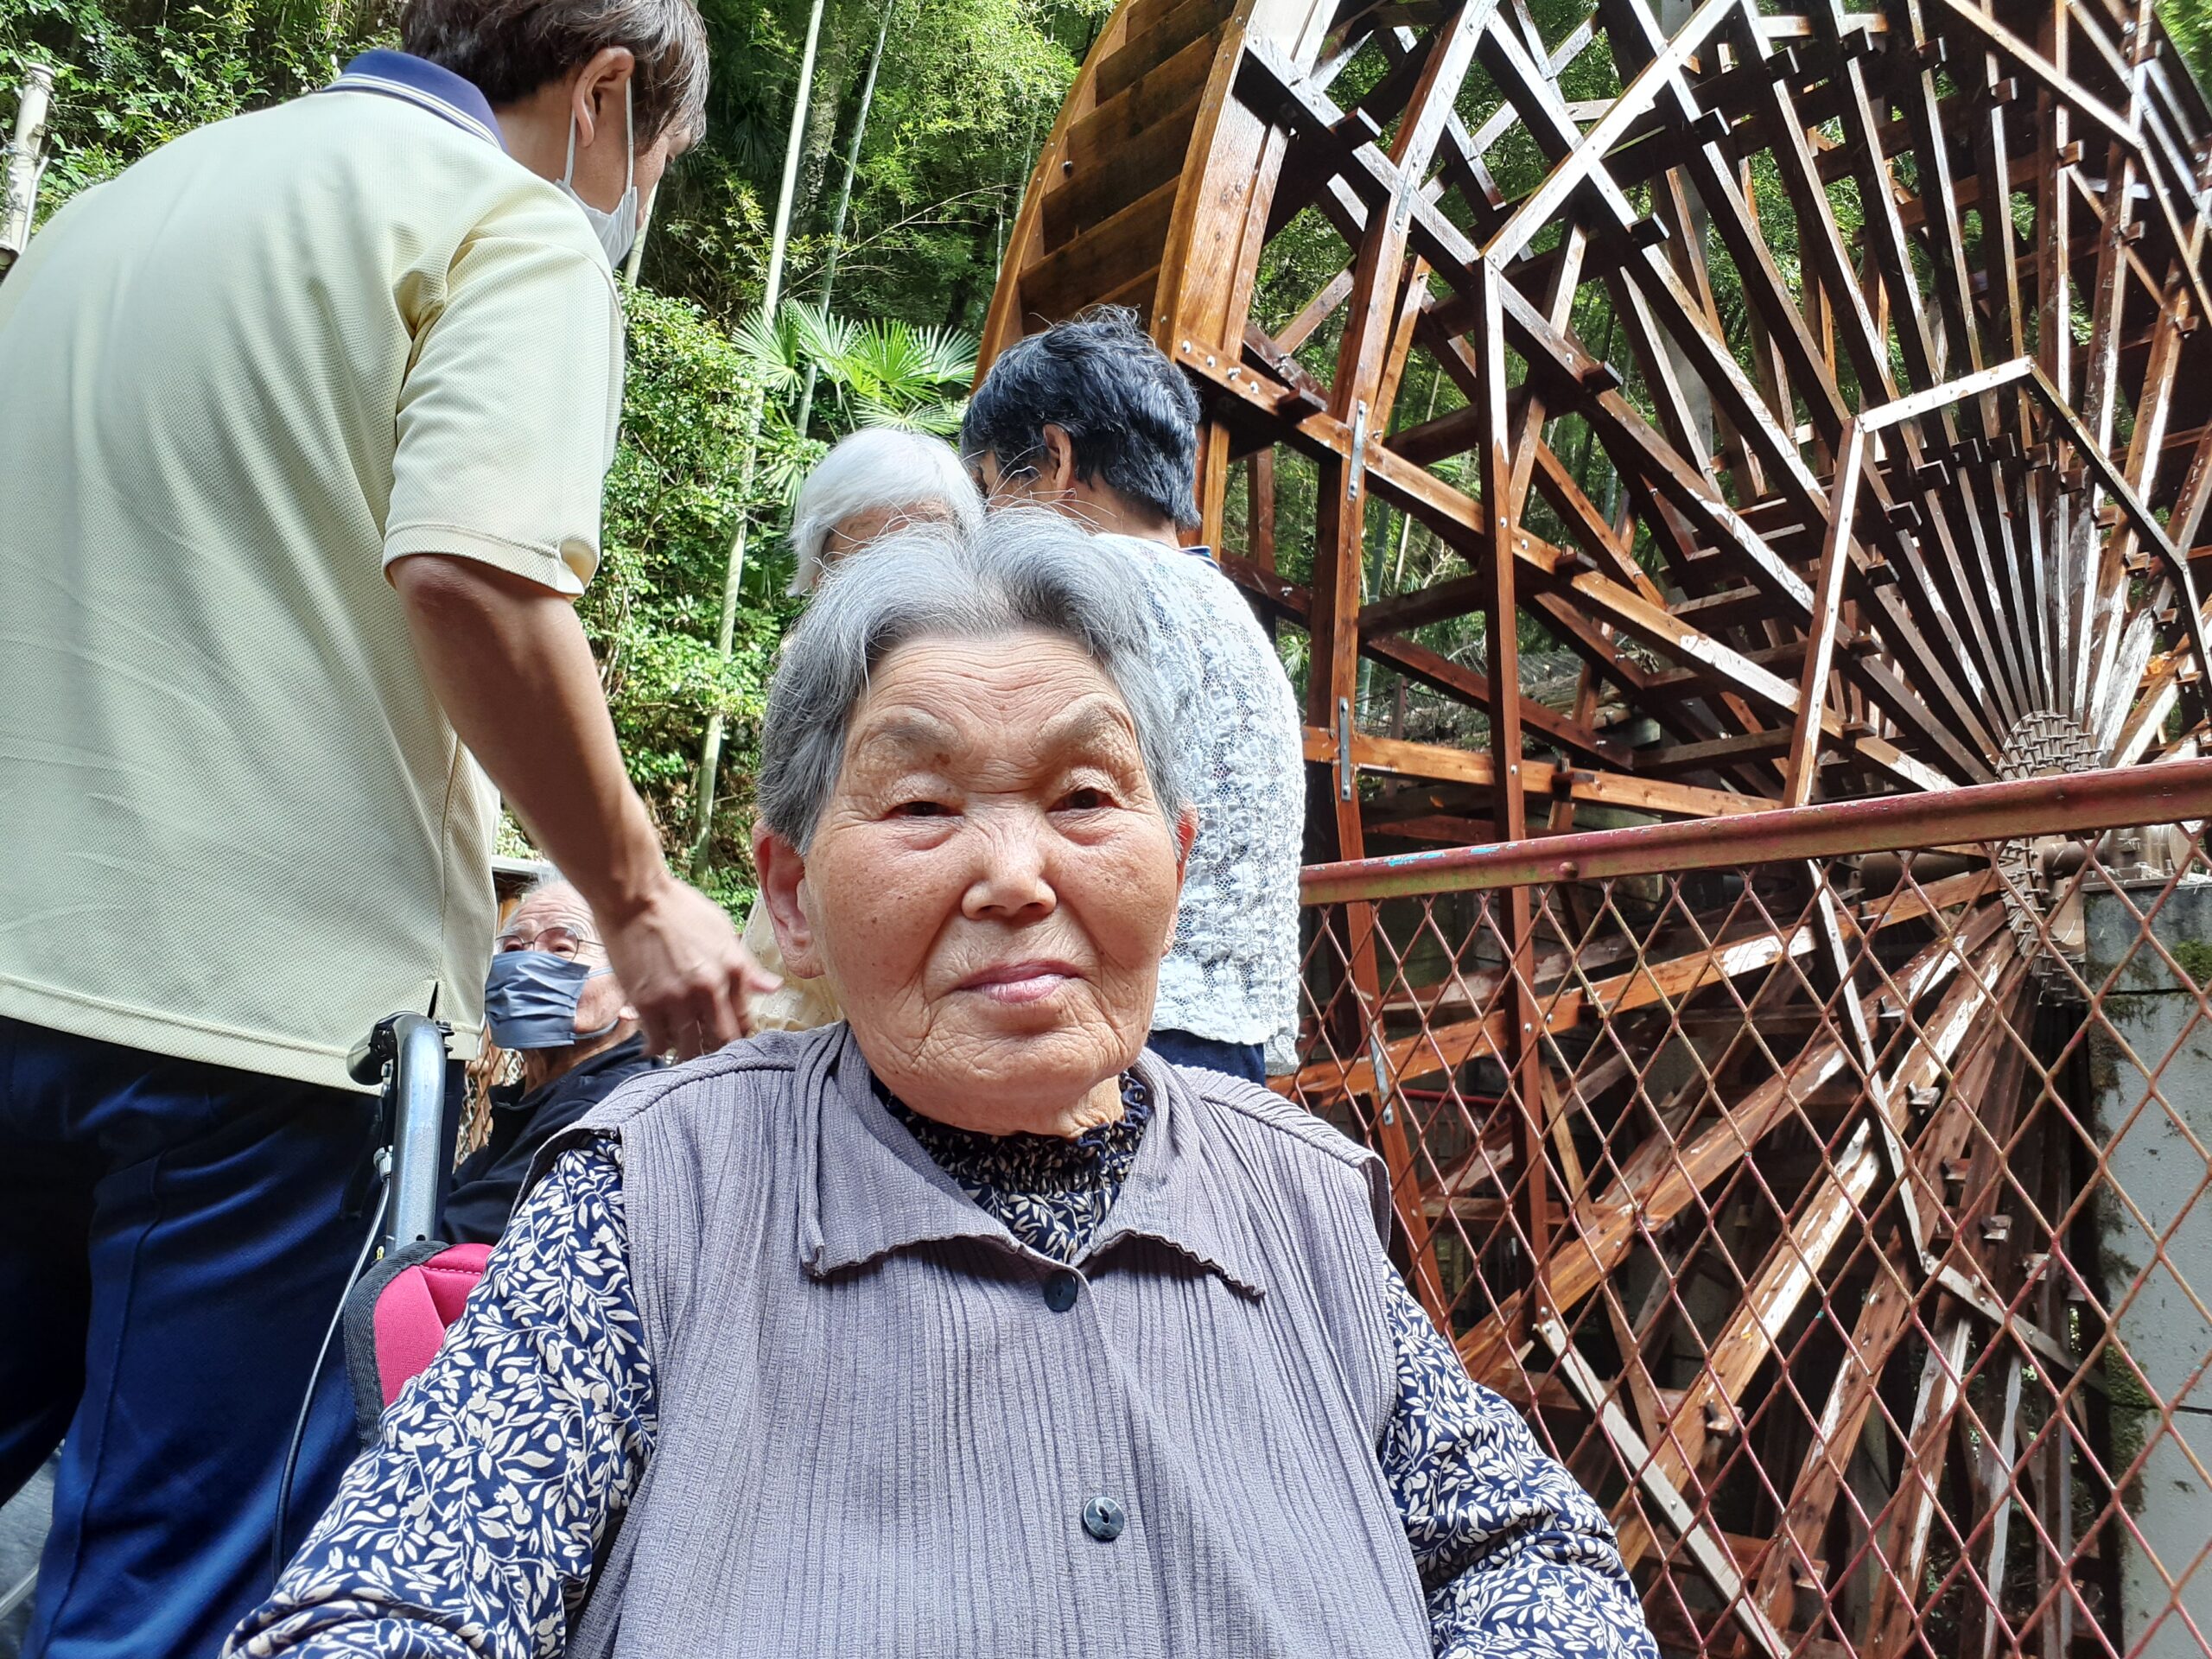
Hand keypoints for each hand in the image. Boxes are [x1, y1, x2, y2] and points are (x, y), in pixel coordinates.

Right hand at [598, 876, 781, 1058]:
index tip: (729, 1037)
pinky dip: (660, 1047)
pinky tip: (659, 1045)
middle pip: (722, 1040)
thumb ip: (748, 966)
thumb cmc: (679, 910)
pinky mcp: (647, 1003)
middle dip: (717, 1050)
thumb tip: (775, 988)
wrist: (635, 897)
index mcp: (734, 969)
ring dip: (689, 1053)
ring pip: (690, 1046)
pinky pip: (659, 1041)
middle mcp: (710, 988)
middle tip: (708, 1052)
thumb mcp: (723, 931)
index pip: (745, 1021)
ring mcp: (677, 998)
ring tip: (685, 1052)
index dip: (738, 1034)